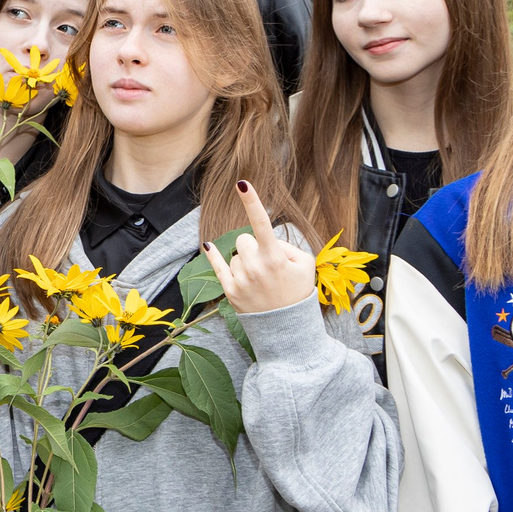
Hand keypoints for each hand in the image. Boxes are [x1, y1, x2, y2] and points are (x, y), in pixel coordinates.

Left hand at [201, 180, 315, 314]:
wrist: (287, 328)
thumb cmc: (298, 292)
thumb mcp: (304, 265)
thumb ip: (285, 246)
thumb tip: (264, 238)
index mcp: (274, 257)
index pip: (261, 223)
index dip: (252, 201)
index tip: (242, 183)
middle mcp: (254, 266)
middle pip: (244, 239)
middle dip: (254, 246)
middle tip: (267, 265)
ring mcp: (240, 279)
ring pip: (235, 254)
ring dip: (245, 261)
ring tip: (260, 281)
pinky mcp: (230, 291)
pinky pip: (218, 266)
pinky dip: (213, 255)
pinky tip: (207, 246)